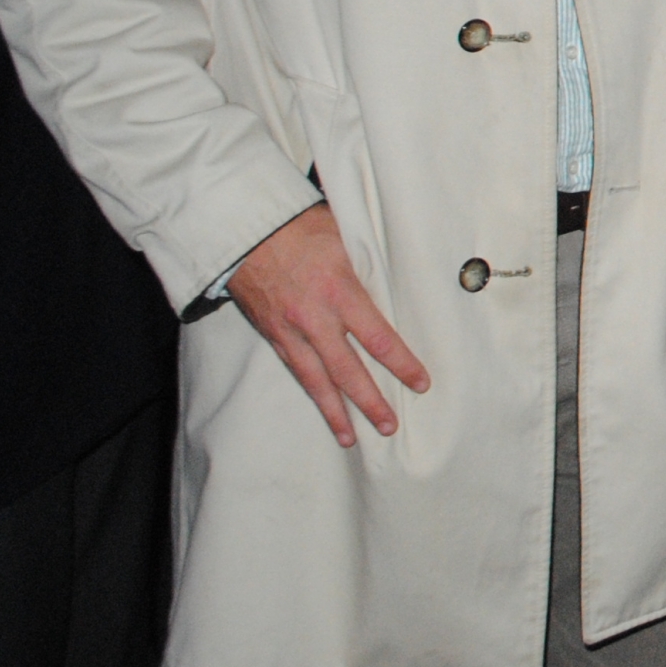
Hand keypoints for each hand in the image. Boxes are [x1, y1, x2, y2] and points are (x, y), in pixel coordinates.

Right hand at [228, 204, 429, 447]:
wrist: (245, 230)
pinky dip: (311, 393)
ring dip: (336, 412)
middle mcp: (315, 318)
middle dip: (370, 402)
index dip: (401, 364)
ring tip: (351, 439)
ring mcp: (291, 330)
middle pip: (348, 370)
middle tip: (389, 426)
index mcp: (339, 291)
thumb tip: (403, 276)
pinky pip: (296, 371)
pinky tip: (323, 409)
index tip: (420, 383)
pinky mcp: (273, 335)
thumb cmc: (300, 227)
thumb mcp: (344, 236)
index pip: (378, 338)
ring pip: (317, 381)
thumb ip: (370, 264)